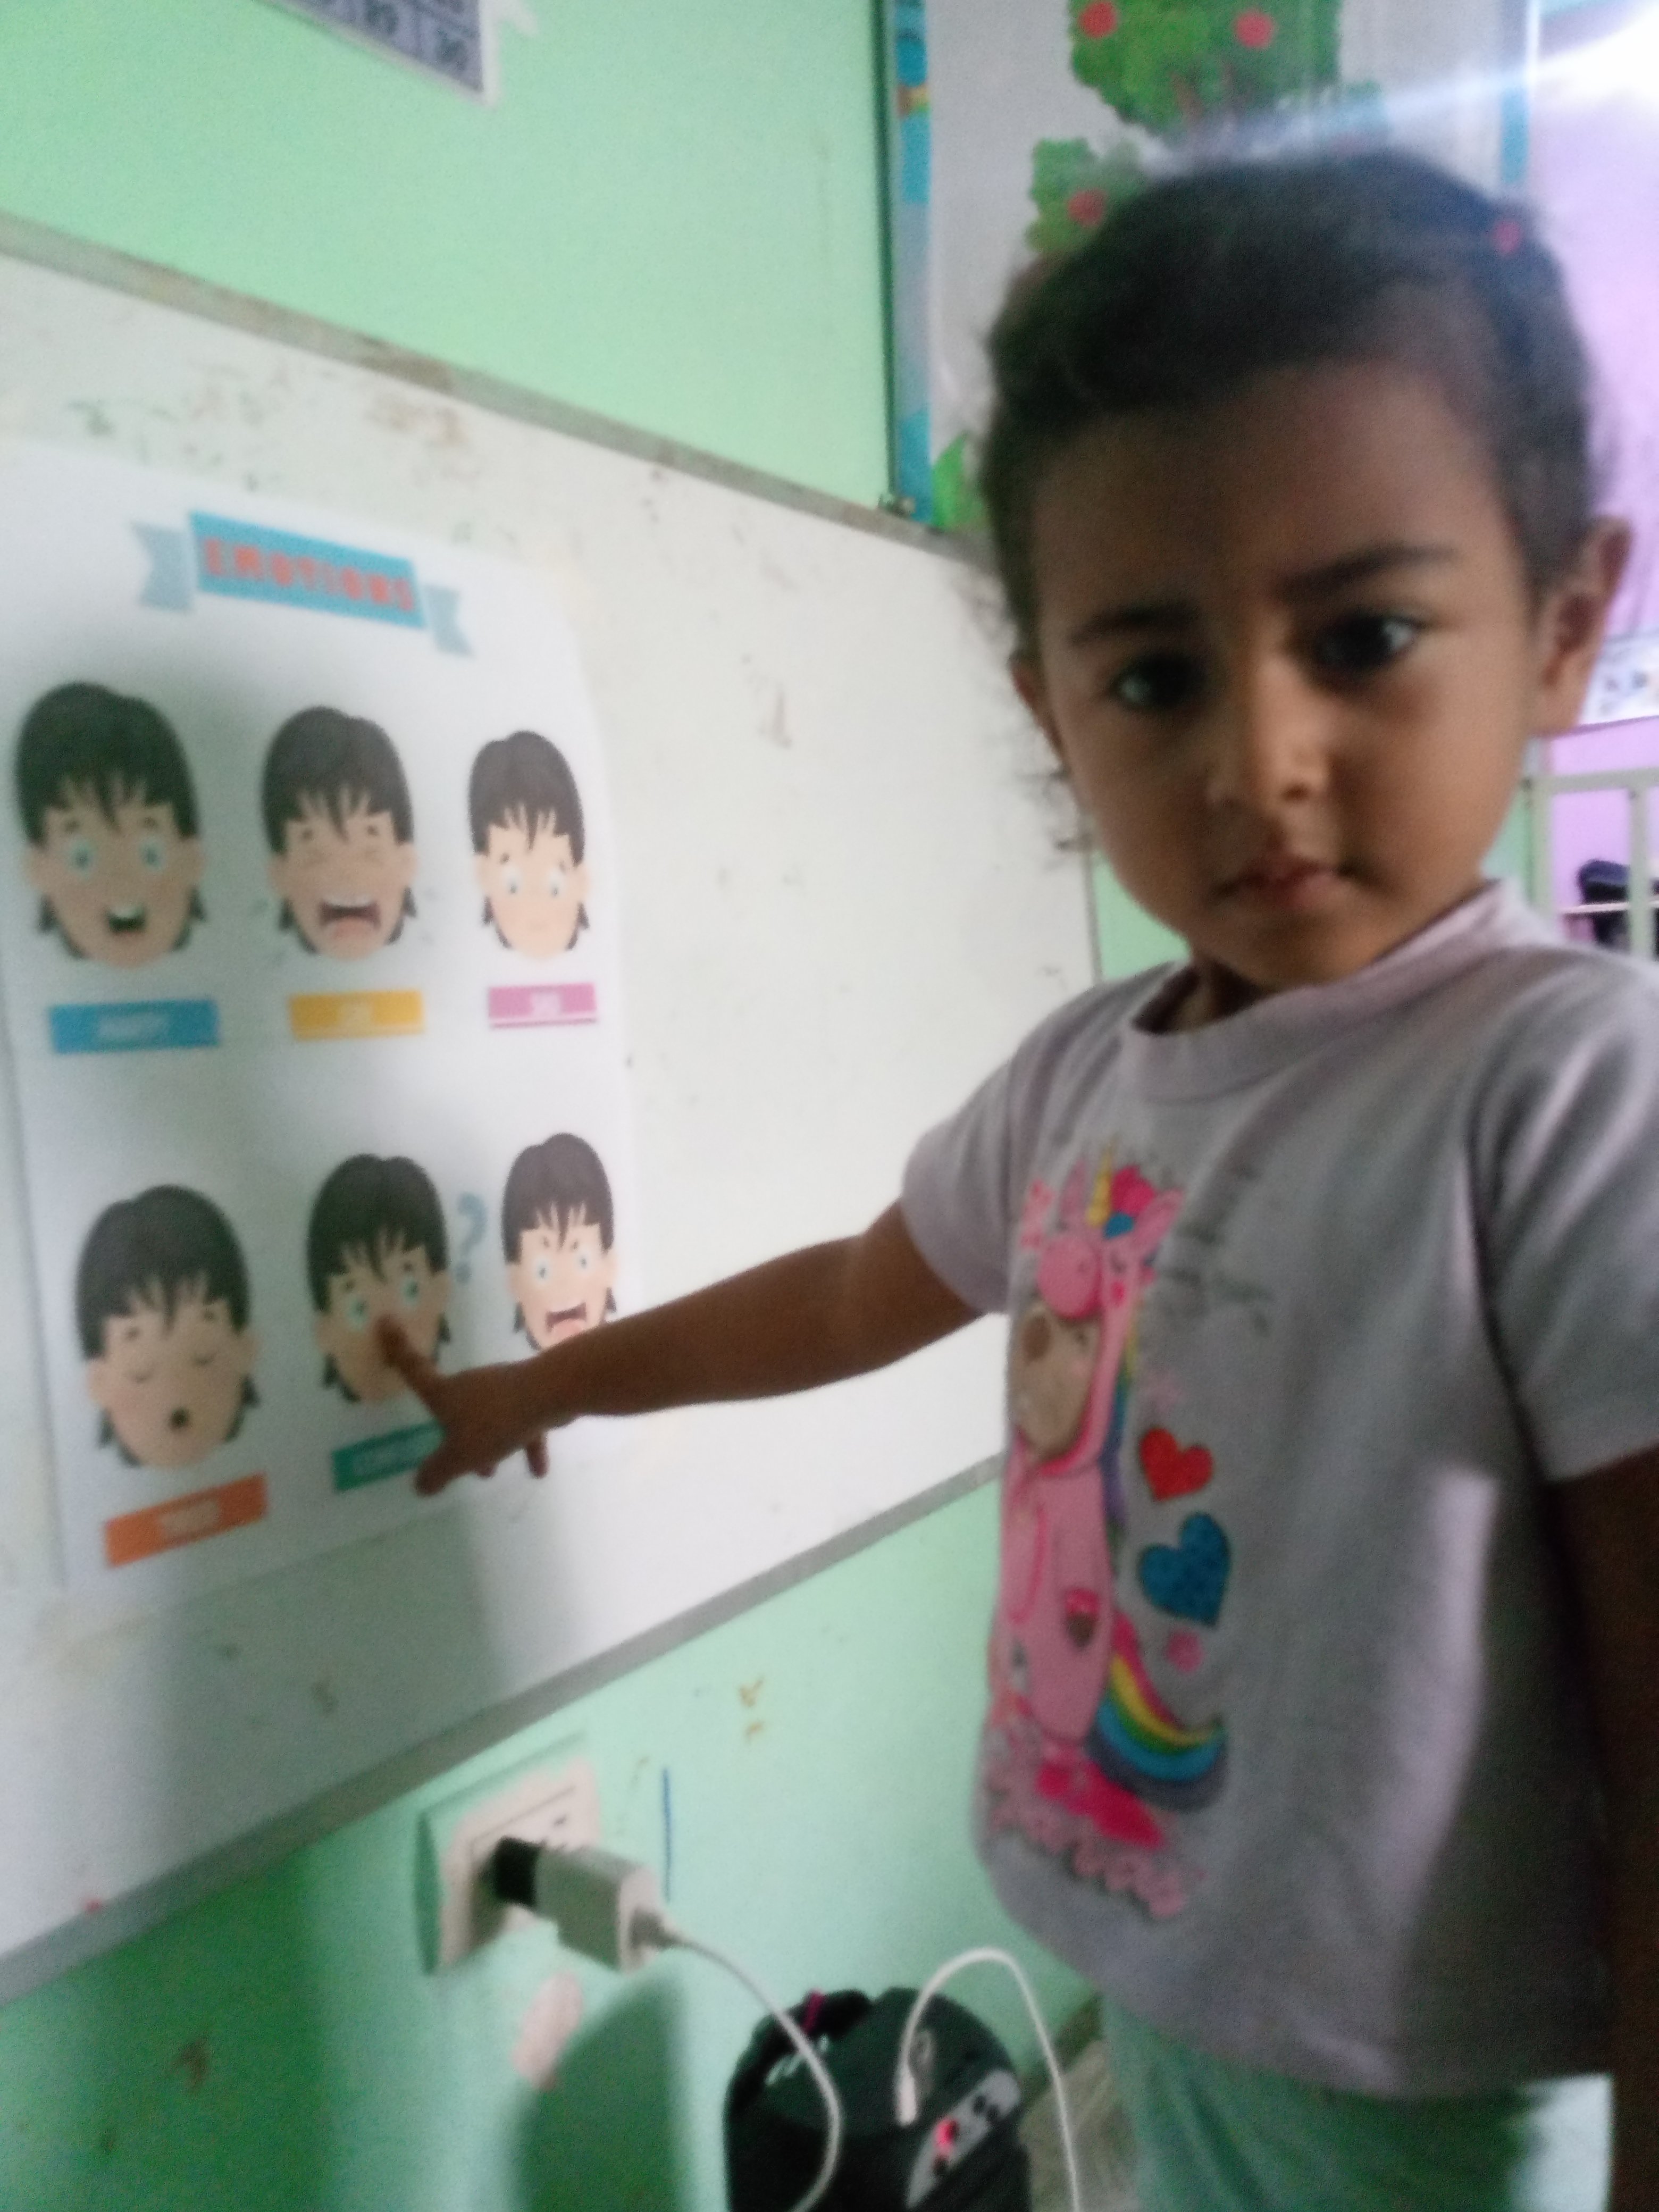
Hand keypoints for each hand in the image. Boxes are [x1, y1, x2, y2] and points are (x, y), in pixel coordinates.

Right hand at [377, 1318, 554, 1494]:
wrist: (551, 1393)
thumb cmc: (496, 1422)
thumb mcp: (461, 1455)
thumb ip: (438, 1471)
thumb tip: (419, 1485)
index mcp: (446, 1393)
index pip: (414, 1369)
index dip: (397, 1348)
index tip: (385, 1318)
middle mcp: (472, 1384)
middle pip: (453, 1404)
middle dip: (452, 1431)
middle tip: (452, 1457)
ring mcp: (502, 1387)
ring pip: (489, 1417)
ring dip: (488, 1443)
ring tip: (491, 1472)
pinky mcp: (530, 1394)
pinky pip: (523, 1423)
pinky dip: (527, 1444)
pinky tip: (539, 1470)